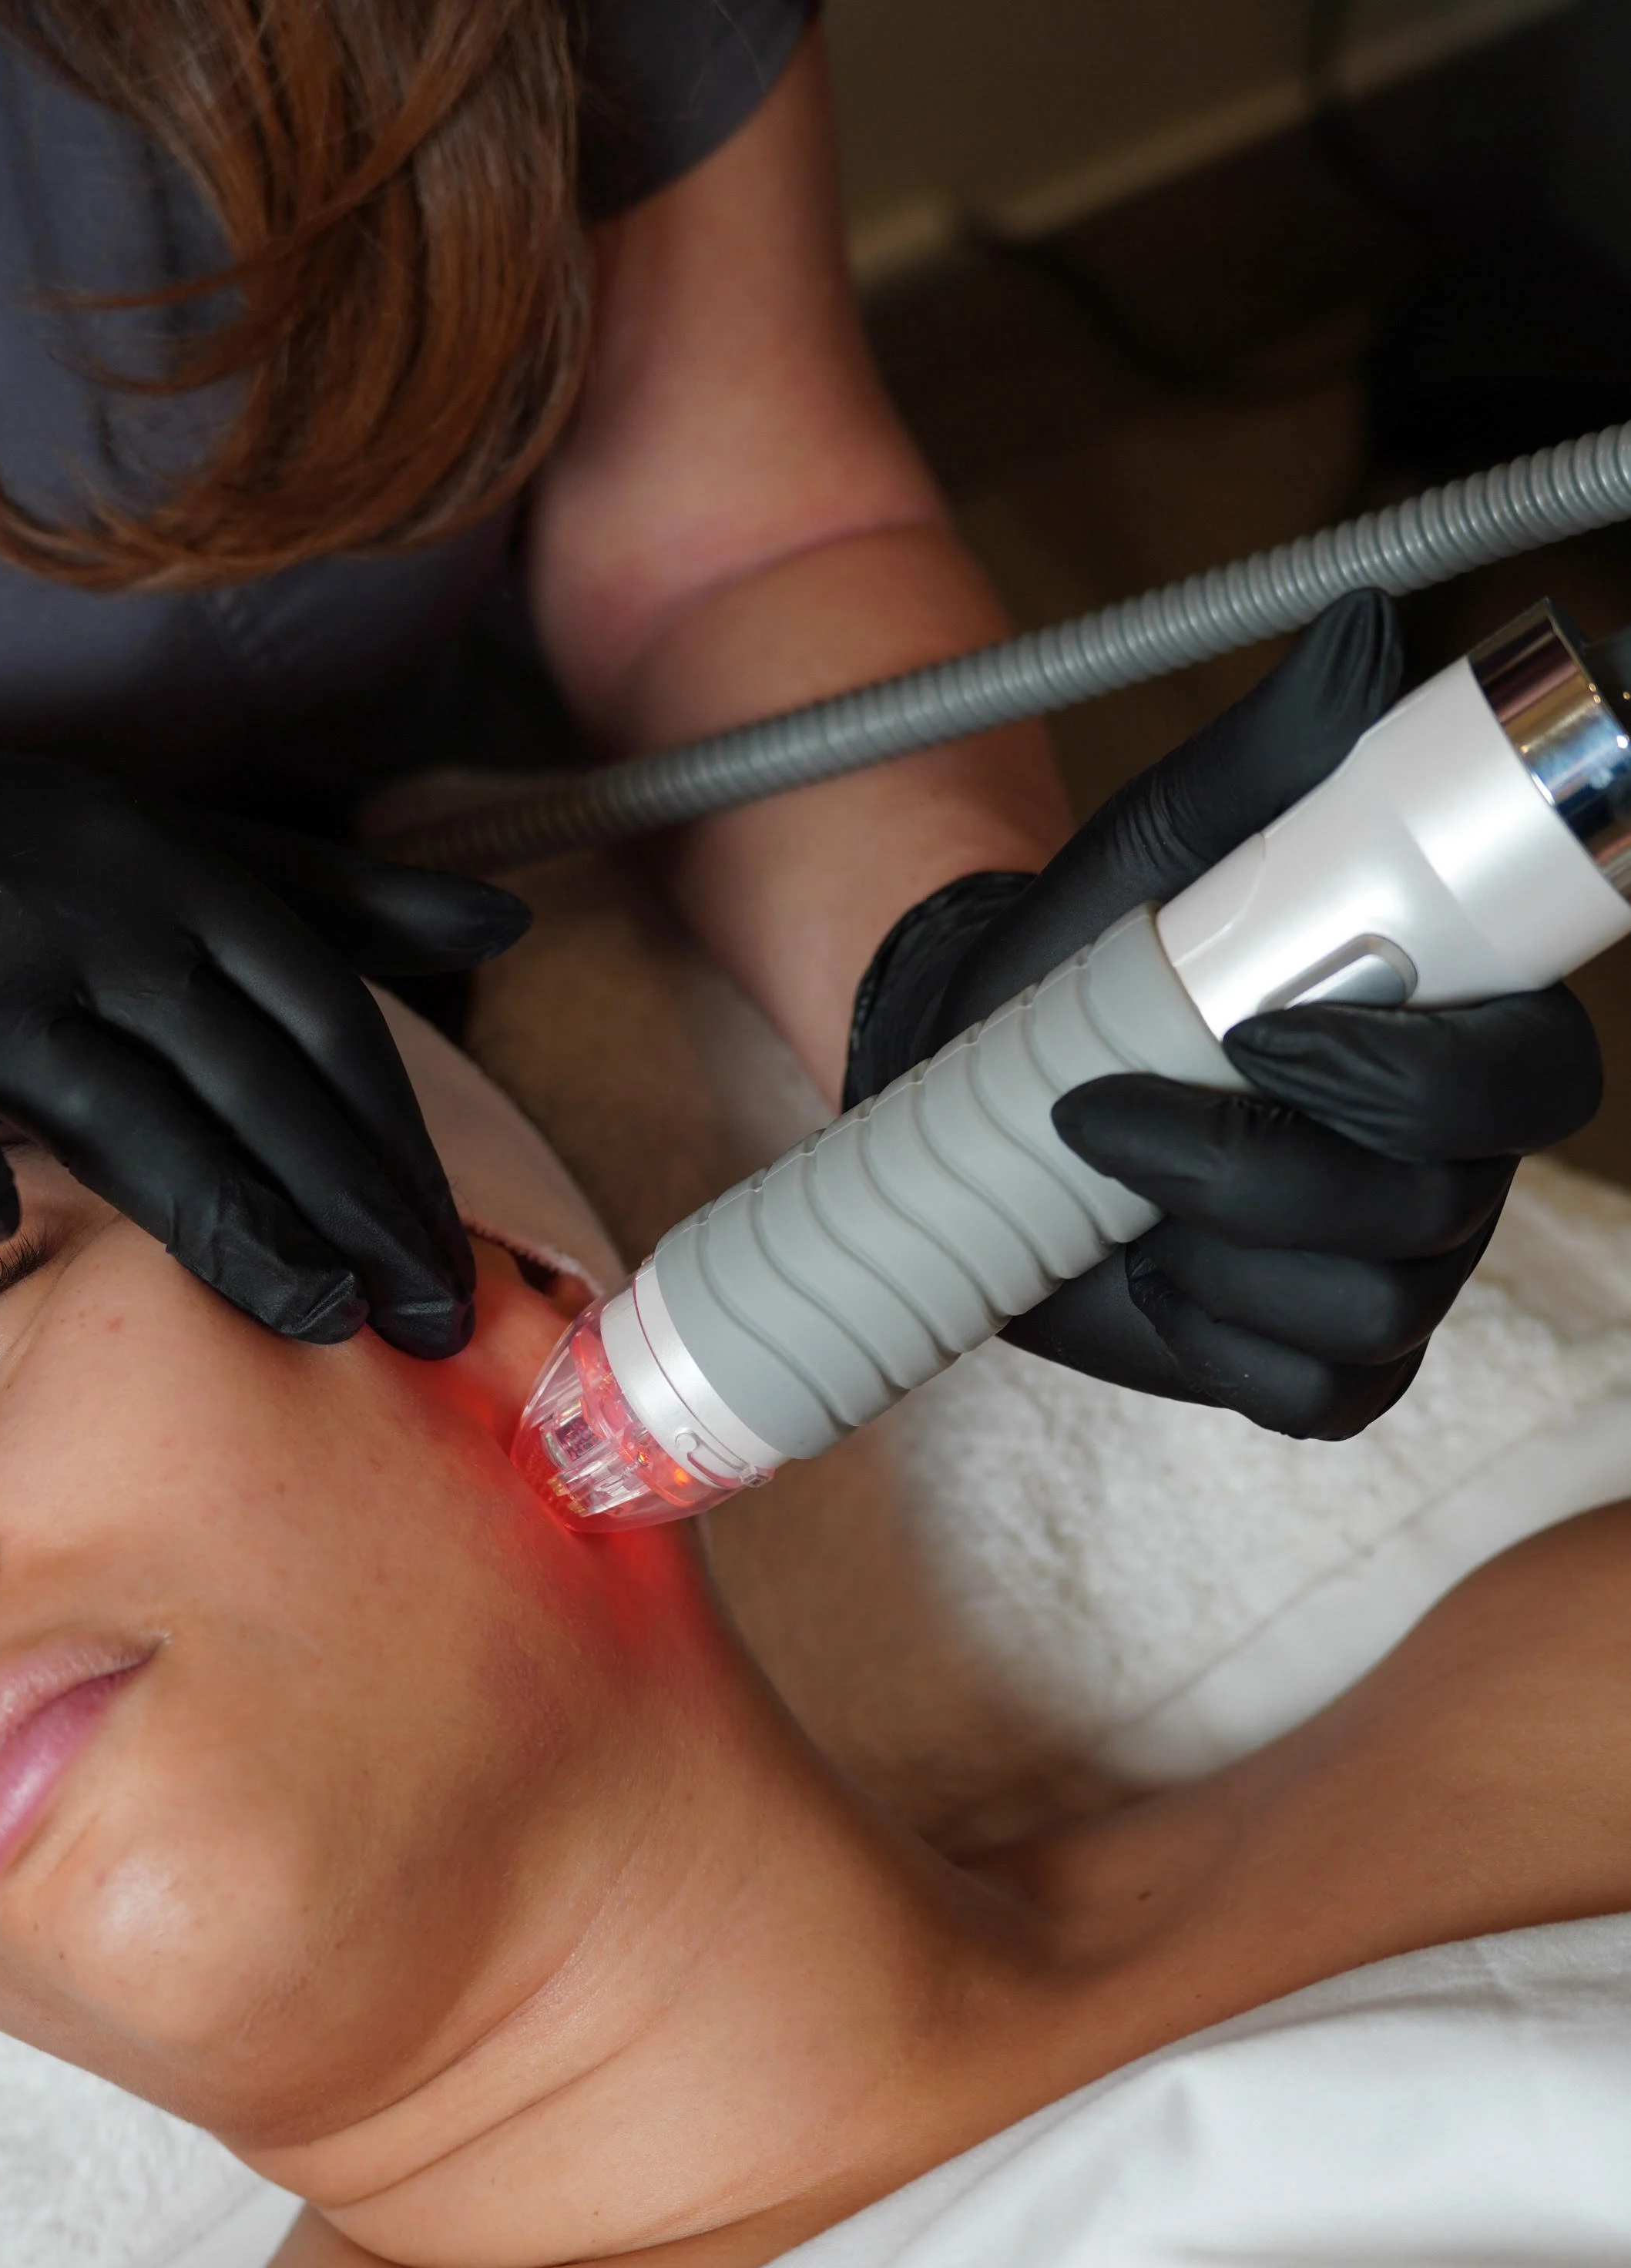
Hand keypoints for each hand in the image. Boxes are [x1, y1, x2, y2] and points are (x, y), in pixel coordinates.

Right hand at [0, 747, 530, 1353]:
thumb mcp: (170, 850)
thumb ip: (335, 897)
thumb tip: (502, 920)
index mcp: (170, 872)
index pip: (320, 1018)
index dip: (396, 1140)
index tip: (452, 1251)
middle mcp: (82, 916)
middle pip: (247, 1078)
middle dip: (350, 1205)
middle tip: (426, 1318)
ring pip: (113, 1108)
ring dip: (222, 1216)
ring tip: (315, 1315)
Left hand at [844, 594, 1603, 1436]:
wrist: (986, 1093)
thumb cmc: (1095, 966)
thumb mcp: (1168, 853)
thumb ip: (1274, 757)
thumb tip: (1372, 627)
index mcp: (1455, 1034)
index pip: (1531, 1071)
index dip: (1417, 1071)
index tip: (1261, 1029)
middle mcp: (1453, 1163)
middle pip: (1444, 1198)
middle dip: (1274, 1164)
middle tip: (1122, 1110)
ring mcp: (1396, 1275)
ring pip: (1369, 1299)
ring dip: (1213, 1241)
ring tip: (1112, 1172)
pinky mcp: (1325, 1369)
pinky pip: (1312, 1390)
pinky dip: (1215, 1337)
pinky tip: (1153, 1274)